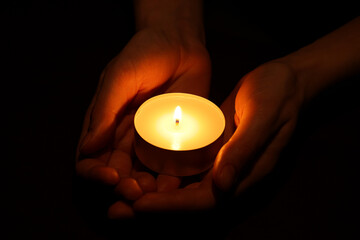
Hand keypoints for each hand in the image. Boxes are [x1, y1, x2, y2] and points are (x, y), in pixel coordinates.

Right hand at [76, 28, 210, 217]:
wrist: (180, 44)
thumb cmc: (144, 54)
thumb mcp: (119, 78)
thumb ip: (104, 111)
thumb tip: (87, 149)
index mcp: (104, 126)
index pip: (90, 159)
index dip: (95, 173)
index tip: (109, 176)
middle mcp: (126, 140)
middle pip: (118, 175)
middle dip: (123, 188)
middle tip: (134, 190)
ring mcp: (152, 143)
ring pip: (144, 177)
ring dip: (146, 191)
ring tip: (153, 192)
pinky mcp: (177, 141)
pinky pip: (173, 166)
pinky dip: (172, 180)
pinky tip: (175, 185)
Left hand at [133, 62, 302, 211]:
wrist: (283, 83)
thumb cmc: (278, 96)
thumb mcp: (264, 117)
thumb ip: (244, 150)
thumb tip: (222, 186)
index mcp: (245, 176)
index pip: (205, 201)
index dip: (172, 207)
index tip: (139, 206)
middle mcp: (229, 178)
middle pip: (187, 202)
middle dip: (152, 208)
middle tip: (116, 210)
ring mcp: (218, 166)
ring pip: (181, 188)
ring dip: (151, 195)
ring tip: (119, 195)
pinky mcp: (210, 152)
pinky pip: (183, 169)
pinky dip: (160, 175)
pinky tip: (138, 172)